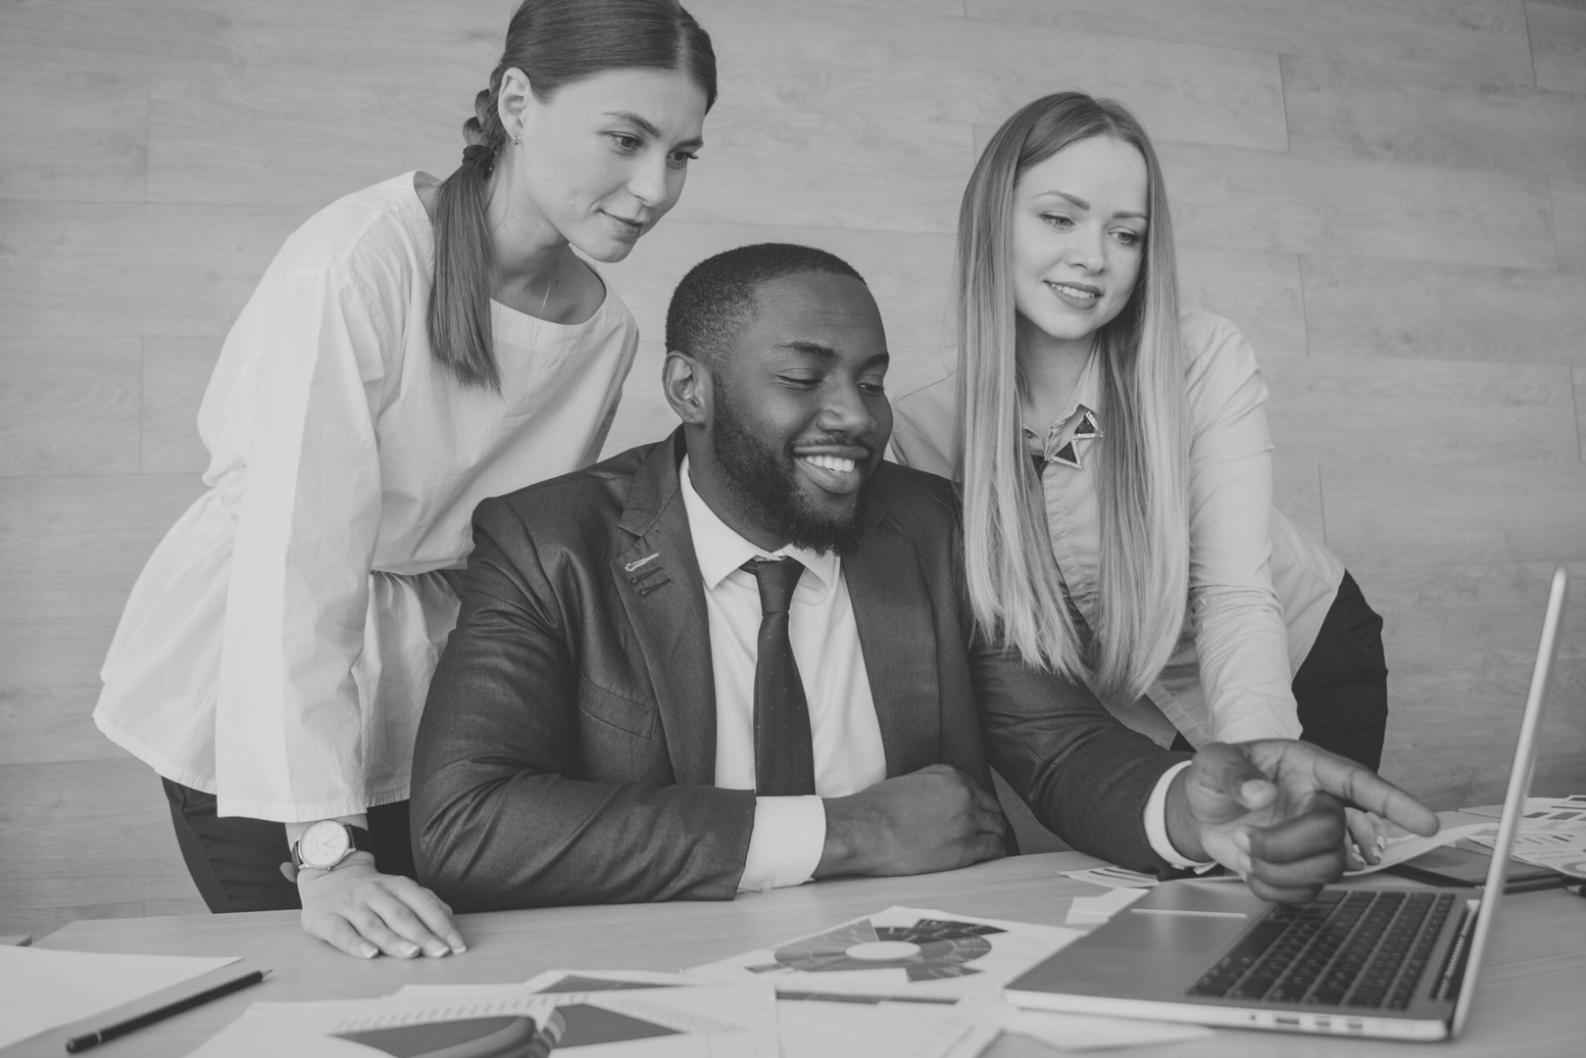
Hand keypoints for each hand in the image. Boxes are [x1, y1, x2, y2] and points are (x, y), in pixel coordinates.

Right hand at [296, 853, 466, 958]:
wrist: (327, 873)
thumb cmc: (371, 890)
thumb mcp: (399, 889)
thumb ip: (424, 903)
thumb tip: (450, 922)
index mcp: (396, 885)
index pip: (423, 905)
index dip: (442, 925)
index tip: (457, 945)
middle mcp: (374, 893)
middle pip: (401, 916)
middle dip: (423, 936)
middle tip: (440, 952)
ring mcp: (350, 905)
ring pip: (374, 925)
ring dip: (394, 941)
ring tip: (412, 954)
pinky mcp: (326, 919)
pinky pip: (342, 933)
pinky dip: (356, 945)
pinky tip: (370, 954)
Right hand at [816, 764, 1006, 877]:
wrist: (865, 830)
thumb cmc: (875, 809)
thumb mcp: (908, 783)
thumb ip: (932, 787)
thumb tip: (939, 803)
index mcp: (949, 775)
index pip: (976, 789)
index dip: (977, 805)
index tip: (976, 814)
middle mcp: (963, 794)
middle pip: (992, 807)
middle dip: (990, 819)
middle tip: (986, 831)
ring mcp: (967, 820)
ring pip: (998, 827)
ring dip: (995, 835)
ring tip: (991, 844)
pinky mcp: (966, 848)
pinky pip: (994, 849)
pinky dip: (996, 852)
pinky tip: (991, 855)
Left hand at [1165, 741, 1438, 902]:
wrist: (1200, 811)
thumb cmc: (1215, 778)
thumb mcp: (1212, 762)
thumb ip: (1232, 773)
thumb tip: (1260, 793)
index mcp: (1308, 767)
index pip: (1359, 783)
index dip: (1394, 803)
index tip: (1427, 823)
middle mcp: (1321, 802)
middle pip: (1334, 835)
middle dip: (1287, 845)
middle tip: (1247, 839)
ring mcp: (1316, 838)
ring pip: (1327, 869)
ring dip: (1279, 868)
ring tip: (1246, 848)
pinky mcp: (1305, 867)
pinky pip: (1307, 892)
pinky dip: (1274, 887)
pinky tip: (1254, 870)